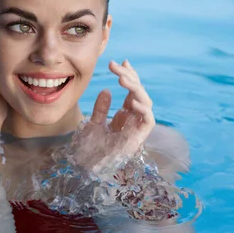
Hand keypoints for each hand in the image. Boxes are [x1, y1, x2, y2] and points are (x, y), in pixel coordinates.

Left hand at [71, 60, 154, 174]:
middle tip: (115, 67)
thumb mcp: (93, 124)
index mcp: (124, 116)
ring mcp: (137, 129)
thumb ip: (101, 109)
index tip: (121, 62)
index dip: (129, 76)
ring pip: (146, 103)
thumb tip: (106, 91)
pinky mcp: (139, 138)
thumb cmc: (89, 151)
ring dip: (135, 89)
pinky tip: (130, 100)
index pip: (131, 91)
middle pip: (138, 93)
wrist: (86, 170)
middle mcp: (133, 120)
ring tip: (121, 79)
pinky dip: (142, 109)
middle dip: (130, 77)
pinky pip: (148, 121)